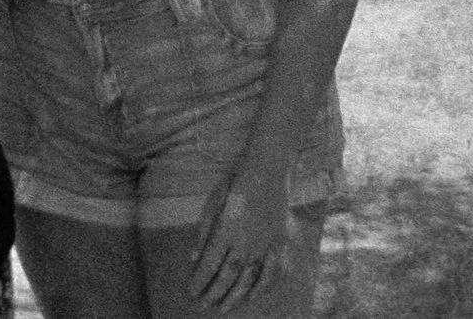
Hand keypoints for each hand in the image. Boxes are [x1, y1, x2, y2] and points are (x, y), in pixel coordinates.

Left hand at [191, 160, 291, 310]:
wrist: (269, 167)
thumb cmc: (236, 180)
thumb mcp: (214, 201)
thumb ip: (204, 233)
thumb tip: (193, 260)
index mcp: (227, 230)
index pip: (210, 264)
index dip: (200, 281)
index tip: (192, 292)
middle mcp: (246, 241)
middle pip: (228, 276)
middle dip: (214, 293)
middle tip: (203, 306)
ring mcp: (266, 244)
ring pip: (250, 278)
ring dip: (235, 296)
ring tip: (223, 308)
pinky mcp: (280, 242)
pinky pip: (273, 271)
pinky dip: (263, 287)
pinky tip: (252, 296)